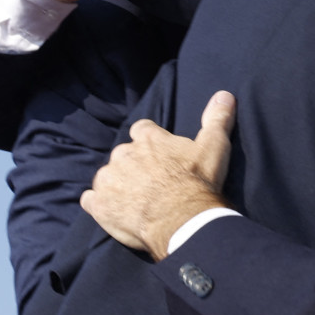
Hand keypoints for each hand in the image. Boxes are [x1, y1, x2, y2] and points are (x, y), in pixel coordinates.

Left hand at [82, 90, 237, 260]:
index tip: (159, 154)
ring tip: (135, 200)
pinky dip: (100, 204)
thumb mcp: (214, 147)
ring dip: (117, 184)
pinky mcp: (98, 205)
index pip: (142, 129)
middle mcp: (123, 154)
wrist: (182, 221)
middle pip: (123, 154)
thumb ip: (216, 118)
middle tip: (151, 181)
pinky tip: (114, 211)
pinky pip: (91, 200)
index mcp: (148, 139)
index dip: (149, 141)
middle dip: (133, 165)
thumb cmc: (198, 182)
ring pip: (107, 176)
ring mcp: (108, 180)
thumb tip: (224, 94)